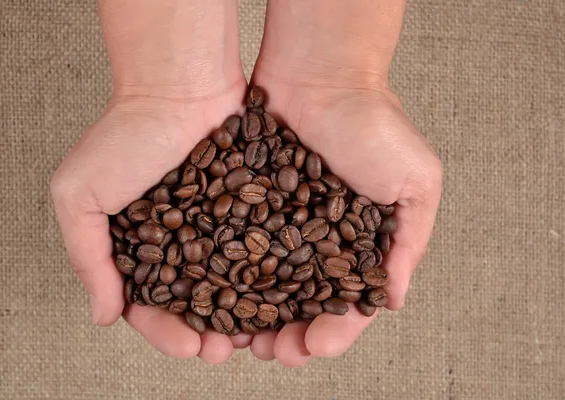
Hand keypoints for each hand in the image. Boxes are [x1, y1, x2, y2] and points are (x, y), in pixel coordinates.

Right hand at [51, 0, 254, 363]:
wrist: (179, 86)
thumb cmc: (124, 135)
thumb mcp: (79, 195)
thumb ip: (86, 257)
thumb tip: (103, 316)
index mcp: (134, 245)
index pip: (148, 303)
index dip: (165, 330)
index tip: (187, 346)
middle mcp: (176, 241)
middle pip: (192, 300)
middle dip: (207, 331)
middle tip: (223, 352)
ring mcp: (214, 226)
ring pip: (229, 283)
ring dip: (241, 314)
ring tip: (256, 337)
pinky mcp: (247, 208)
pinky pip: (259, 250)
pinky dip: (267, 277)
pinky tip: (280, 299)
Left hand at [244, 1, 441, 364]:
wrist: (322, 74)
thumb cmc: (375, 124)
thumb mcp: (417, 182)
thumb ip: (410, 242)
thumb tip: (392, 299)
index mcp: (361, 242)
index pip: (347, 301)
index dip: (334, 330)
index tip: (314, 345)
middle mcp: (319, 239)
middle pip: (302, 301)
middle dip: (288, 333)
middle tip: (272, 352)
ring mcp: (281, 224)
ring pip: (265, 285)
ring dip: (255, 316)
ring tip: (242, 341)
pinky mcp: (248, 205)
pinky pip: (235, 249)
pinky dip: (228, 278)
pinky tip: (217, 301)